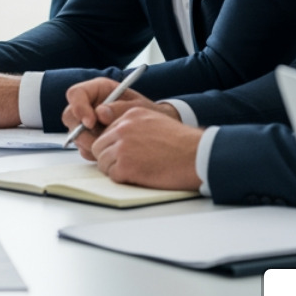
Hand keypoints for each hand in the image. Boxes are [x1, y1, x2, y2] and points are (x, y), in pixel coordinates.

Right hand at [60, 76, 172, 155]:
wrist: (158, 130)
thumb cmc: (150, 113)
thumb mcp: (139, 107)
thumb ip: (120, 108)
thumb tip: (100, 113)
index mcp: (98, 90)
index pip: (76, 94)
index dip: (79, 107)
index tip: (91, 122)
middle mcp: (89, 105)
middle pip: (70, 116)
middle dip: (81, 131)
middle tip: (98, 141)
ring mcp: (88, 123)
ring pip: (75, 134)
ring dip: (89, 144)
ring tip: (111, 146)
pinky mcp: (91, 139)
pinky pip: (83, 147)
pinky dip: (93, 152)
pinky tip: (110, 151)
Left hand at [88, 107, 202, 190]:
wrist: (196, 156)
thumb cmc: (182, 143)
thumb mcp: (155, 122)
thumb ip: (134, 126)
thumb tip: (118, 140)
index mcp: (130, 115)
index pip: (106, 132)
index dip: (112, 146)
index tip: (121, 154)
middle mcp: (123, 128)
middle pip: (99, 146)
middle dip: (109, 158)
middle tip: (125, 166)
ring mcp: (122, 147)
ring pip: (102, 162)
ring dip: (115, 169)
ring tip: (135, 171)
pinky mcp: (126, 166)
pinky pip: (112, 175)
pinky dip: (123, 179)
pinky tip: (139, 176)